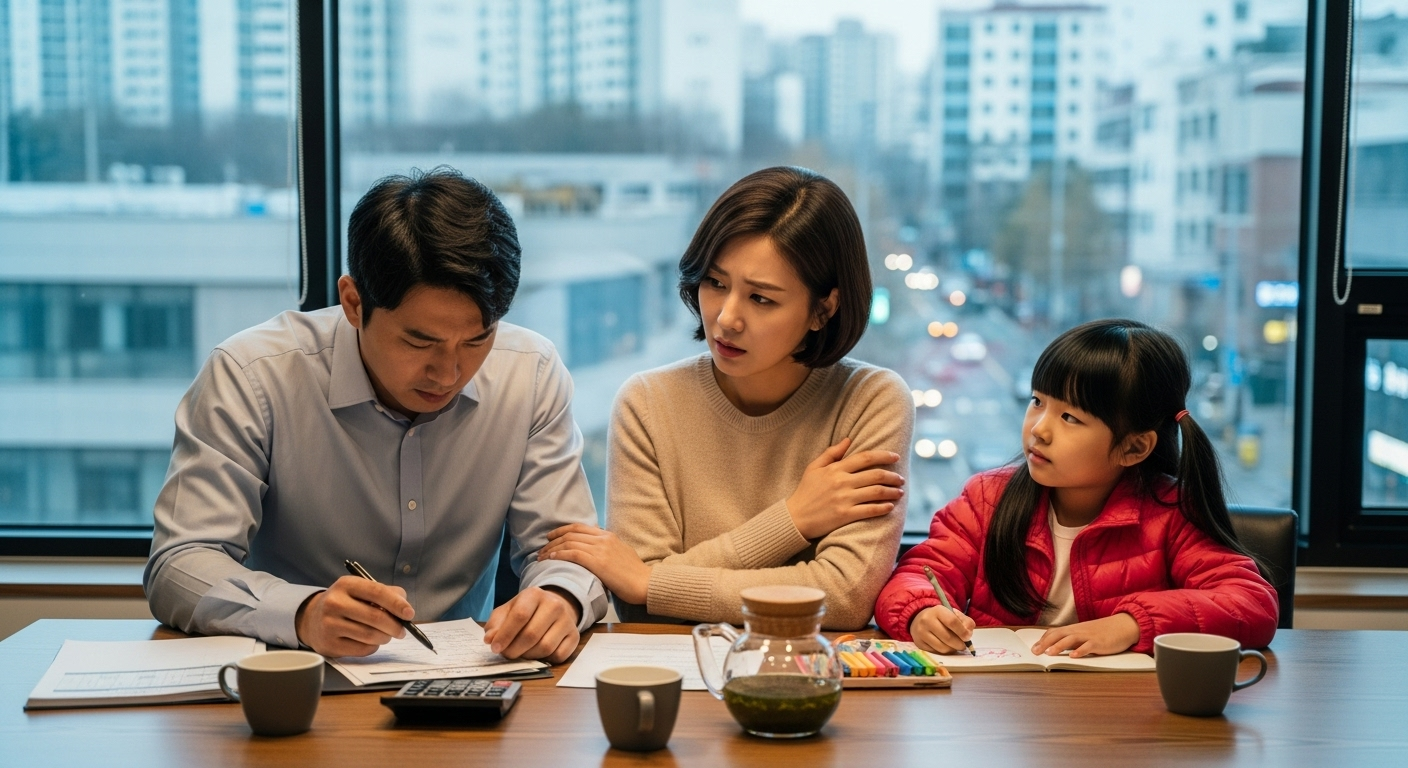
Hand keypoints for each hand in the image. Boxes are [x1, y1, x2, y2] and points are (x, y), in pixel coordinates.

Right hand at [294, 575, 412, 657]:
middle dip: (395, 626)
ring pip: (371, 635)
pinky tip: (371, 641)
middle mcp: (334, 603)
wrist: (311, 619)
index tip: (410, 614)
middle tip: (402, 630)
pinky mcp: (329, 644)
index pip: (377, 592)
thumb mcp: (360, 590)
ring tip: (387, 634)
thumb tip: (405, 606)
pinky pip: (363, 649)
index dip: (397, 604)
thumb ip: (385, 593)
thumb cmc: (345, 603)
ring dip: (386, 637)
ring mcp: (329, 625)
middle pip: (376, 617)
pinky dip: (374, 646)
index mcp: (346, 584)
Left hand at [482, 586, 581, 663]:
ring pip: (545, 647)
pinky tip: (538, 653)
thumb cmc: (525, 611)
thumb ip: (495, 624)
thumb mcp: (507, 611)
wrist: (553, 608)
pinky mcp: (574, 636)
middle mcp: (554, 605)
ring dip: (528, 656)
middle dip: (514, 649)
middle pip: (532, 634)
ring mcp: (567, 620)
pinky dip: (545, 660)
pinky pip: (558, 655)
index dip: (505, 634)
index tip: (495, 648)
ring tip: (521, 652)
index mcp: (534, 594)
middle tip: (506, 654)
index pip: (520, 615)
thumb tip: (490, 639)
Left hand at [539, 524, 650, 604]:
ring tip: (541, 557)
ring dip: (552, 549)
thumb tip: (593, 551)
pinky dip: (560, 555)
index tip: (551, 537)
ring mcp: (601, 549)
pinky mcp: (598, 562)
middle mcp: (603, 539)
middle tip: (542, 549)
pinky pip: (573, 554)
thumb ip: (607, 548)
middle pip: (571, 534)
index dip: (562, 530)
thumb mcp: (621, 553)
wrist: (645, 583)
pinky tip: (551, 559)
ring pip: (569, 543)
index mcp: (608, 535)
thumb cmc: (634, 573)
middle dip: (553, 541)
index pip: (579, 527)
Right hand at [785, 437, 904, 539]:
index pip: (865, 458)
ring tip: (900, 492)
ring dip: (892, 491)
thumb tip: (848, 440)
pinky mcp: (846, 515)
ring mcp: (844, 499)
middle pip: (875, 475)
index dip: (884, 456)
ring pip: (876, 492)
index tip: (896, 457)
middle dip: (893, 476)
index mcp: (835, 469)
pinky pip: (870, 510)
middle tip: (901, 478)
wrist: (795, 517)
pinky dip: (883, 508)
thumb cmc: (805, 491)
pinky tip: (890, 507)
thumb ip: (831, 453)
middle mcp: (842, 482)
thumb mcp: (814, 468)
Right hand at [909, 604, 975, 654]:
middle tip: (963, 645)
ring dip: (952, 649)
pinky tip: (946, 646)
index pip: (952, 622)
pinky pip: (936, 652)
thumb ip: (965, 622)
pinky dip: (944, 652)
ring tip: (955, 646)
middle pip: (947, 637)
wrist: (920, 619)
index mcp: (937, 610)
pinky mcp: (919, 643)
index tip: (968, 637)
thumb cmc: (941, 618)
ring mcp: (921, 633)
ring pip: (942, 648)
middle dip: (959, 644)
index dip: (962, 631)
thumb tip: (968, 634)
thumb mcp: (953, 614)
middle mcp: (927, 621)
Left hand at [1030, 613, 1140, 657]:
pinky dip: (1080, 651)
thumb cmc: (1102, 631)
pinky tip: (1073, 656)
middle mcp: (1079, 631)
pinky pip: (1088, 647)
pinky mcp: (1099, 643)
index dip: (1043, 640)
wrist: (1123, 626)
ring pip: (1071, 639)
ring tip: (1049, 653)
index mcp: (1074, 629)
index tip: (1034, 648)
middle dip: (1045, 643)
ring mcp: (1089, 636)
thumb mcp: (1084, 633)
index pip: (1054, 632)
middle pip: (1058, 635)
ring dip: (1059, 646)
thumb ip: (1072, 639)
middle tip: (1035, 652)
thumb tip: (1057, 647)